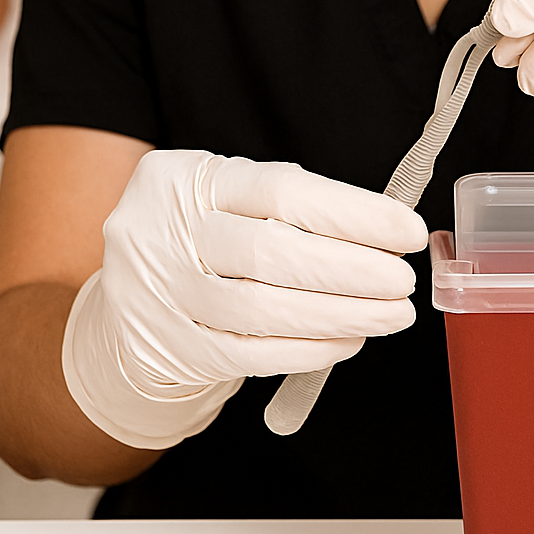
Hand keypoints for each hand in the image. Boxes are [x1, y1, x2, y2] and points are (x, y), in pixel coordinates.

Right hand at [62, 151, 427, 449]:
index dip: (354, 213)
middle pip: (270, 252)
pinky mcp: (166, 348)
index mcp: (188, 178)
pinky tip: (348, 340)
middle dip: (352, 270)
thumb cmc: (205, 238)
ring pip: (262, 310)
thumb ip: (295, 206)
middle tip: (403, 282)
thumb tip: (387, 230)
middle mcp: (162, 231)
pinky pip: (250, 355)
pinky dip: (309, 350)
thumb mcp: (230, 198)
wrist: (126, 300)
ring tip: (391, 315)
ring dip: (341, 315)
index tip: (407, 231)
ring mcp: (158, 294)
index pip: (282, 191)